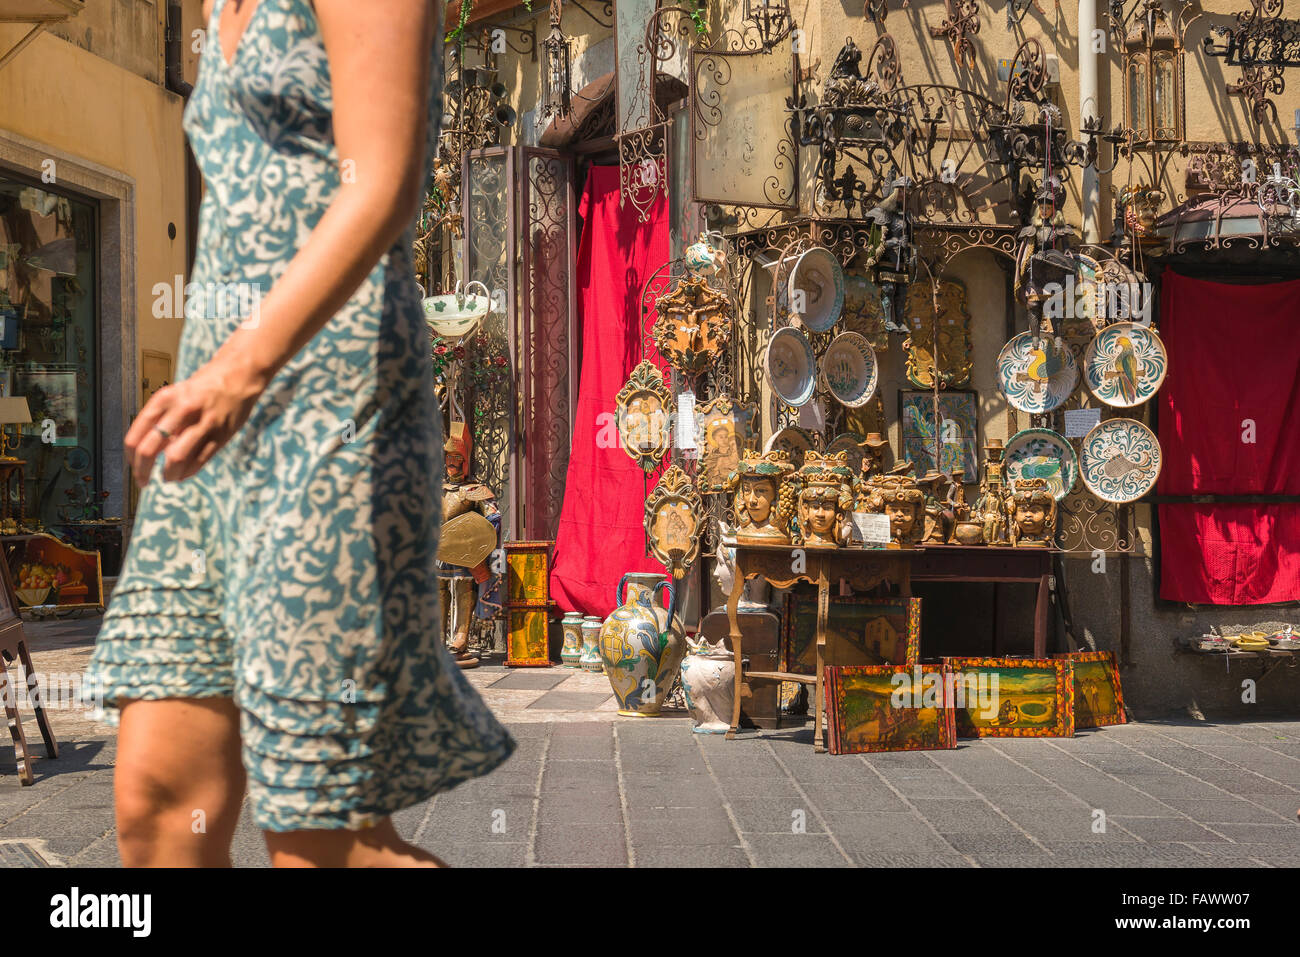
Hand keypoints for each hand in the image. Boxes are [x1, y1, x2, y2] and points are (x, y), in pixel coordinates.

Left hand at [126, 344, 269, 486]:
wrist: (239, 376)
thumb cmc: (203, 389)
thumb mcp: (176, 396)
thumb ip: (163, 420)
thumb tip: (150, 452)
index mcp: (164, 399)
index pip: (136, 435)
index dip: (131, 457)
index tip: (133, 467)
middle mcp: (181, 410)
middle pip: (150, 449)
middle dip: (142, 471)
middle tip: (143, 481)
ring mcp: (202, 423)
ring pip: (175, 458)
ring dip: (168, 474)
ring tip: (168, 477)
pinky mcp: (221, 434)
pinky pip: (199, 461)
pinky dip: (187, 472)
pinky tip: (184, 473)